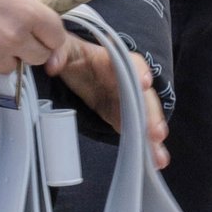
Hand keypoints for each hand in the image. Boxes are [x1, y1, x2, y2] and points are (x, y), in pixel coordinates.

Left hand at [47, 36, 169, 169]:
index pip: (132, 63)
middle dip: (151, 114)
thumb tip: (53, 63)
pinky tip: (154, 161)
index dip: (139, 73)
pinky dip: (144, 145)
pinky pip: (135, 130)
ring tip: (158, 157)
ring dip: (151, 136)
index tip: (145, 84)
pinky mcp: (123, 116)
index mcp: (115, 60)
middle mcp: (128, 80)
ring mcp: (128, 100)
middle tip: (157, 133)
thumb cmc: (75, 55)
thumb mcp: (65, 49)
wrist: (76, 66)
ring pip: (144, 117)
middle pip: (144, 97)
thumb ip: (59, 52)